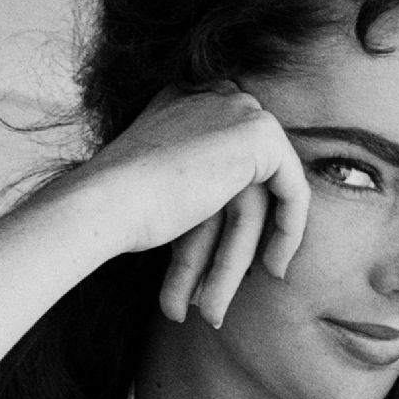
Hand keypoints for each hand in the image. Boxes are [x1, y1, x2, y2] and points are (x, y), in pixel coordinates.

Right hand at [69, 82, 308, 327]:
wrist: (104, 202)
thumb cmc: (116, 206)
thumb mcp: (161, 183)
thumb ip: (197, 179)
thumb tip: (227, 207)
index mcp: (187, 99)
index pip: (229, 157)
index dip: (233, 211)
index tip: (225, 252)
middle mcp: (216, 96)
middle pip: (247, 180)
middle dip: (241, 238)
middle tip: (238, 278)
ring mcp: (239, 109)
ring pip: (261, 195)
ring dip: (247, 254)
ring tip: (229, 302)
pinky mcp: (261, 135)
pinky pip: (293, 190)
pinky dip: (289, 232)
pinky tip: (274, 268)